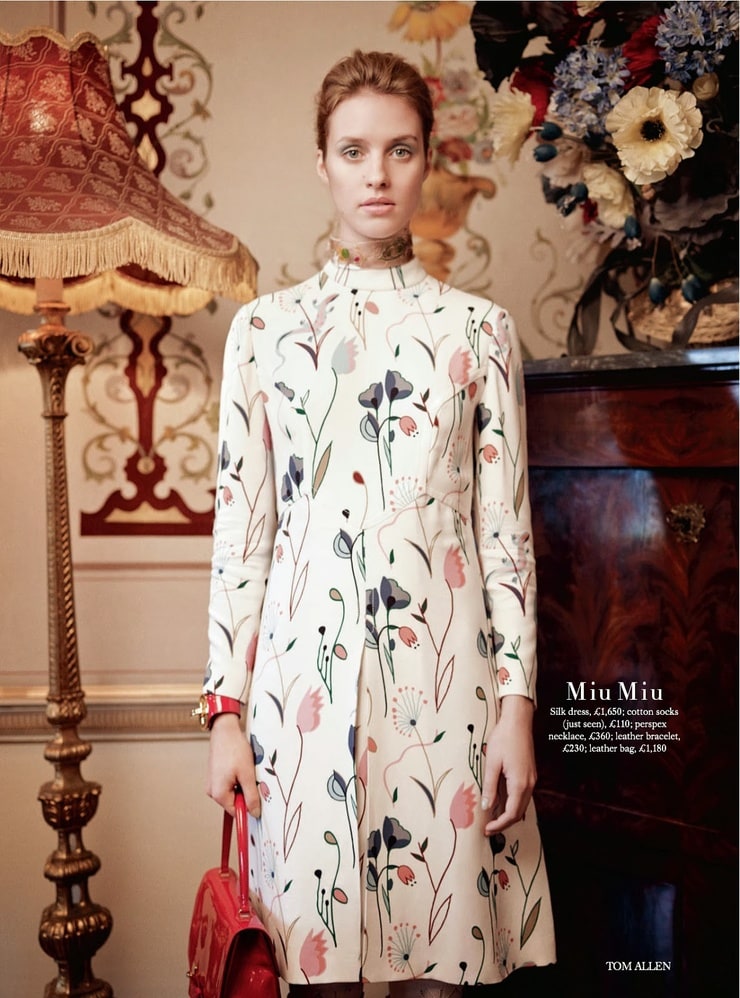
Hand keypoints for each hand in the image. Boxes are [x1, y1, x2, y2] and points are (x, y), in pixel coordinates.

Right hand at [206, 713, 260, 817]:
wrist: (225, 730)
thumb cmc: (234, 750)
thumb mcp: (247, 774)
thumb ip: (251, 796)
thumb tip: (254, 813)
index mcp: (218, 794)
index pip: (236, 812)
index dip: (248, 806)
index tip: (258, 799)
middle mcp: (212, 791)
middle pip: (234, 801)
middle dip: (245, 792)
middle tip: (251, 777)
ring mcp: (212, 783)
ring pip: (232, 791)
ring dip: (241, 784)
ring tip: (244, 768)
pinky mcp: (215, 775)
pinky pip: (228, 783)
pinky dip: (237, 777)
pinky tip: (239, 766)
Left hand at [481, 695, 535, 833]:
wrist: (518, 721)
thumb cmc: (503, 739)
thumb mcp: (492, 763)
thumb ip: (490, 787)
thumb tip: (486, 807)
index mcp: (520, 783)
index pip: (511, 814)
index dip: (499, 825)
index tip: (487, 830)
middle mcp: (529, 784)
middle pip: (519, 813)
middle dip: (504, 823)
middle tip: (488, 829)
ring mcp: (531, 779)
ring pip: (521, 805)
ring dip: (508, 814)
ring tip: (492, 818)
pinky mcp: (529, 774)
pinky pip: (522, 795)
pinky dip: (512, 803)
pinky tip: (500, 802)